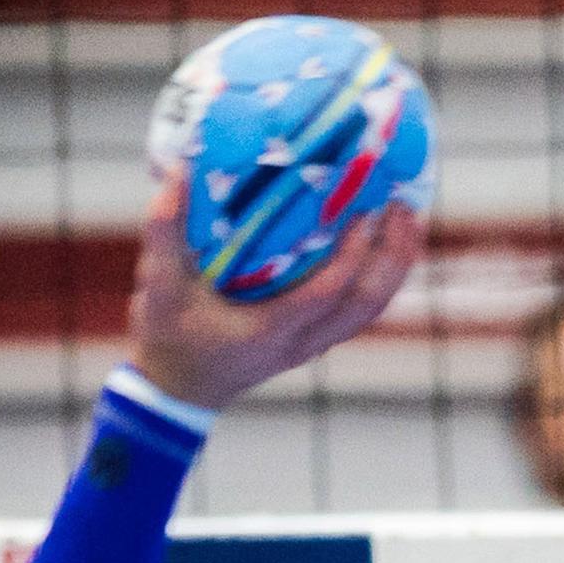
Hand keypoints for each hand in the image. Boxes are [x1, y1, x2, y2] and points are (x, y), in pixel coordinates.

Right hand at [123, 172, 422, 412]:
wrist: (178, 391)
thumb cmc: (169, 340)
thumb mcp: (156, 285)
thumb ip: (164, 230)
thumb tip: (179, 171)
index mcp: (269, 329)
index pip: (326, 293)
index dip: (351, 254)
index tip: (364, 210)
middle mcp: (301, 342)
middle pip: (365, 304)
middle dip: (391, 256)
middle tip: (402, 207)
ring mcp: (312, 344)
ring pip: (370, 310)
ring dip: (393, 266)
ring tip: (406, 219)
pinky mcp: (314, 340)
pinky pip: (360, 310)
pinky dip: (379, 277)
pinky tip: (383, 244)